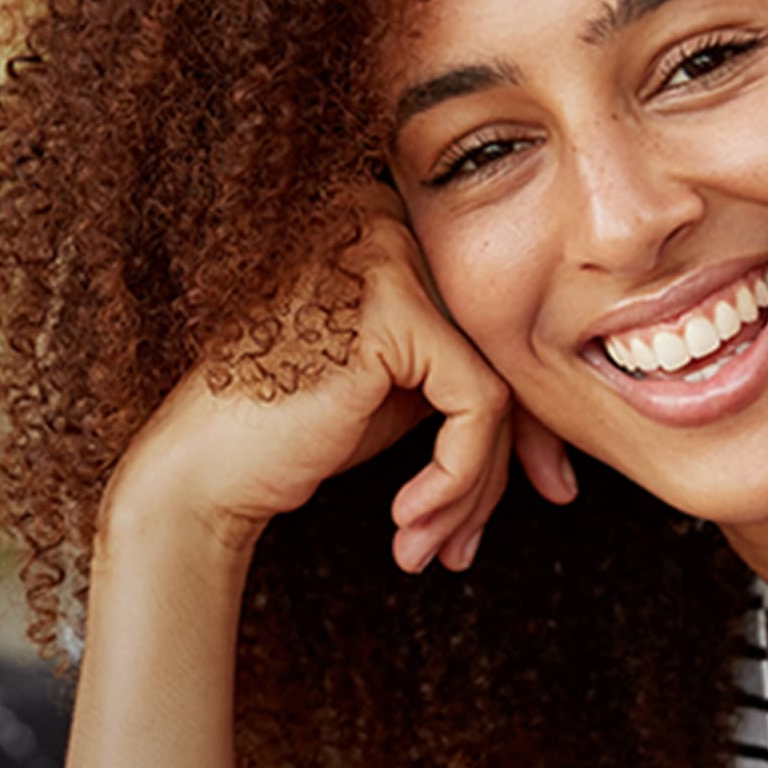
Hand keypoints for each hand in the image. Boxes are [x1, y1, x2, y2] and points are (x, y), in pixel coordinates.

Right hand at [109, 186, 579, 571]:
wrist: (199, 472)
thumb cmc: (288, 432)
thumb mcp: (397, 387)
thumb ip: (467, 365)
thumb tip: (568, 410)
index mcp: (384, 224)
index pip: (488, 318)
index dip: (517, 418)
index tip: (517, 494)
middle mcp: (385, 218)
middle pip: (501, 345)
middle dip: (504, 460)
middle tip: (472, 542)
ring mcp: (386, 252)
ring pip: (499, 381)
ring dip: (474, 486)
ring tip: (436, 549)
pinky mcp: (392, 306)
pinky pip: (479, 404)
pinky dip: (459, 477)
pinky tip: (411, 524)